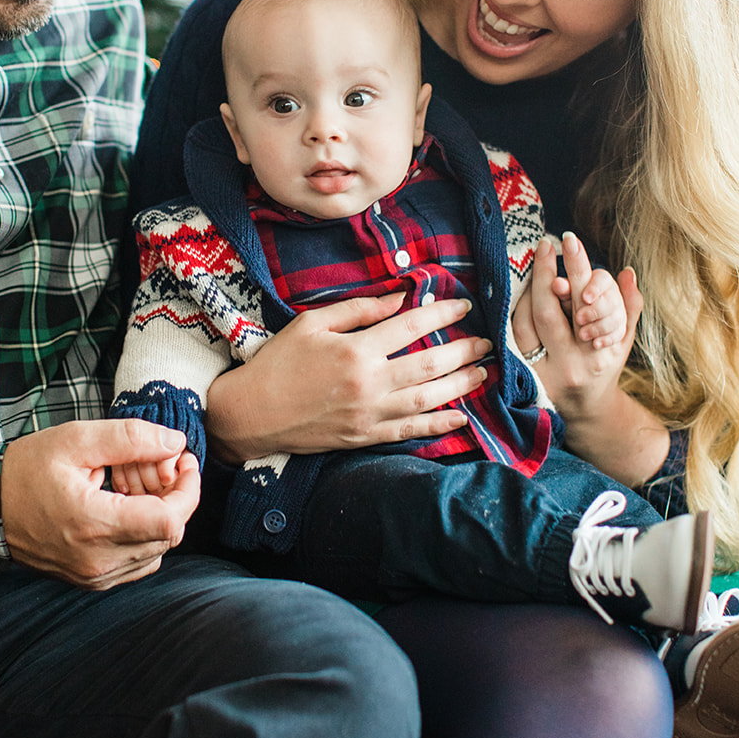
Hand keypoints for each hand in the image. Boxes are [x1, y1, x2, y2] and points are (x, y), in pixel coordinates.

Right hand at [1, 420, 199, 588]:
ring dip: (160, 516)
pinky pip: (138, 562)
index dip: (188, 490)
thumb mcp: (76, 440)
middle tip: (161, 465)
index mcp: (94, 524)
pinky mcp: (92, 581)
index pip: (170, 521)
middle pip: (168, 535)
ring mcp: (95, 576)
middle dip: (176, 497)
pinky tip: (126, 508)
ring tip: (137, 486)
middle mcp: (98, 560)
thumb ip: (130, 438)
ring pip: (157, 550)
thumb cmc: (27, 470)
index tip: (184, 462)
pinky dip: (144, 535)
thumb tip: (176, 444)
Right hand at [204, 292, 491, 463]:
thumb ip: (356, 310)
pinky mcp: (365, 438)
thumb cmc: (277, 363)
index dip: (442, 313)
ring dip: (460, 386)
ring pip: (427, 399)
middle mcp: (368, 383)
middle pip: (429, 364)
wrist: (251, 414)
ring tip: (482, 373)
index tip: (463, 307)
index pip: (411, 326)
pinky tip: (461, 417)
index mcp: (355, 350)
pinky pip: (410, 431)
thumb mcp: (311, 324)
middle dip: (463, 351)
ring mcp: (369, 415)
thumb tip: (398, 299)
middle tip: (487, 342)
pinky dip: (438, 425)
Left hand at [514, 234, 666, 483]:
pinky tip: (523, 290)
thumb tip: (626, 273)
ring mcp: (545, 370)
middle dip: (547, 272)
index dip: (577, 270)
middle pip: (552, 310)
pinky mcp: (525, 375)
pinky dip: (517, 309)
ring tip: (537, 262)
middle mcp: (573, 362)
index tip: (569, 240)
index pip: (588, 304)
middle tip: (546, 244)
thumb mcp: (624, 341)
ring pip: (528, 321)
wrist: (584, 412)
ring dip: (529, 288)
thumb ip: (628, 307)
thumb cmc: (605, 366)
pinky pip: (515, 335)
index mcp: (602, 351)